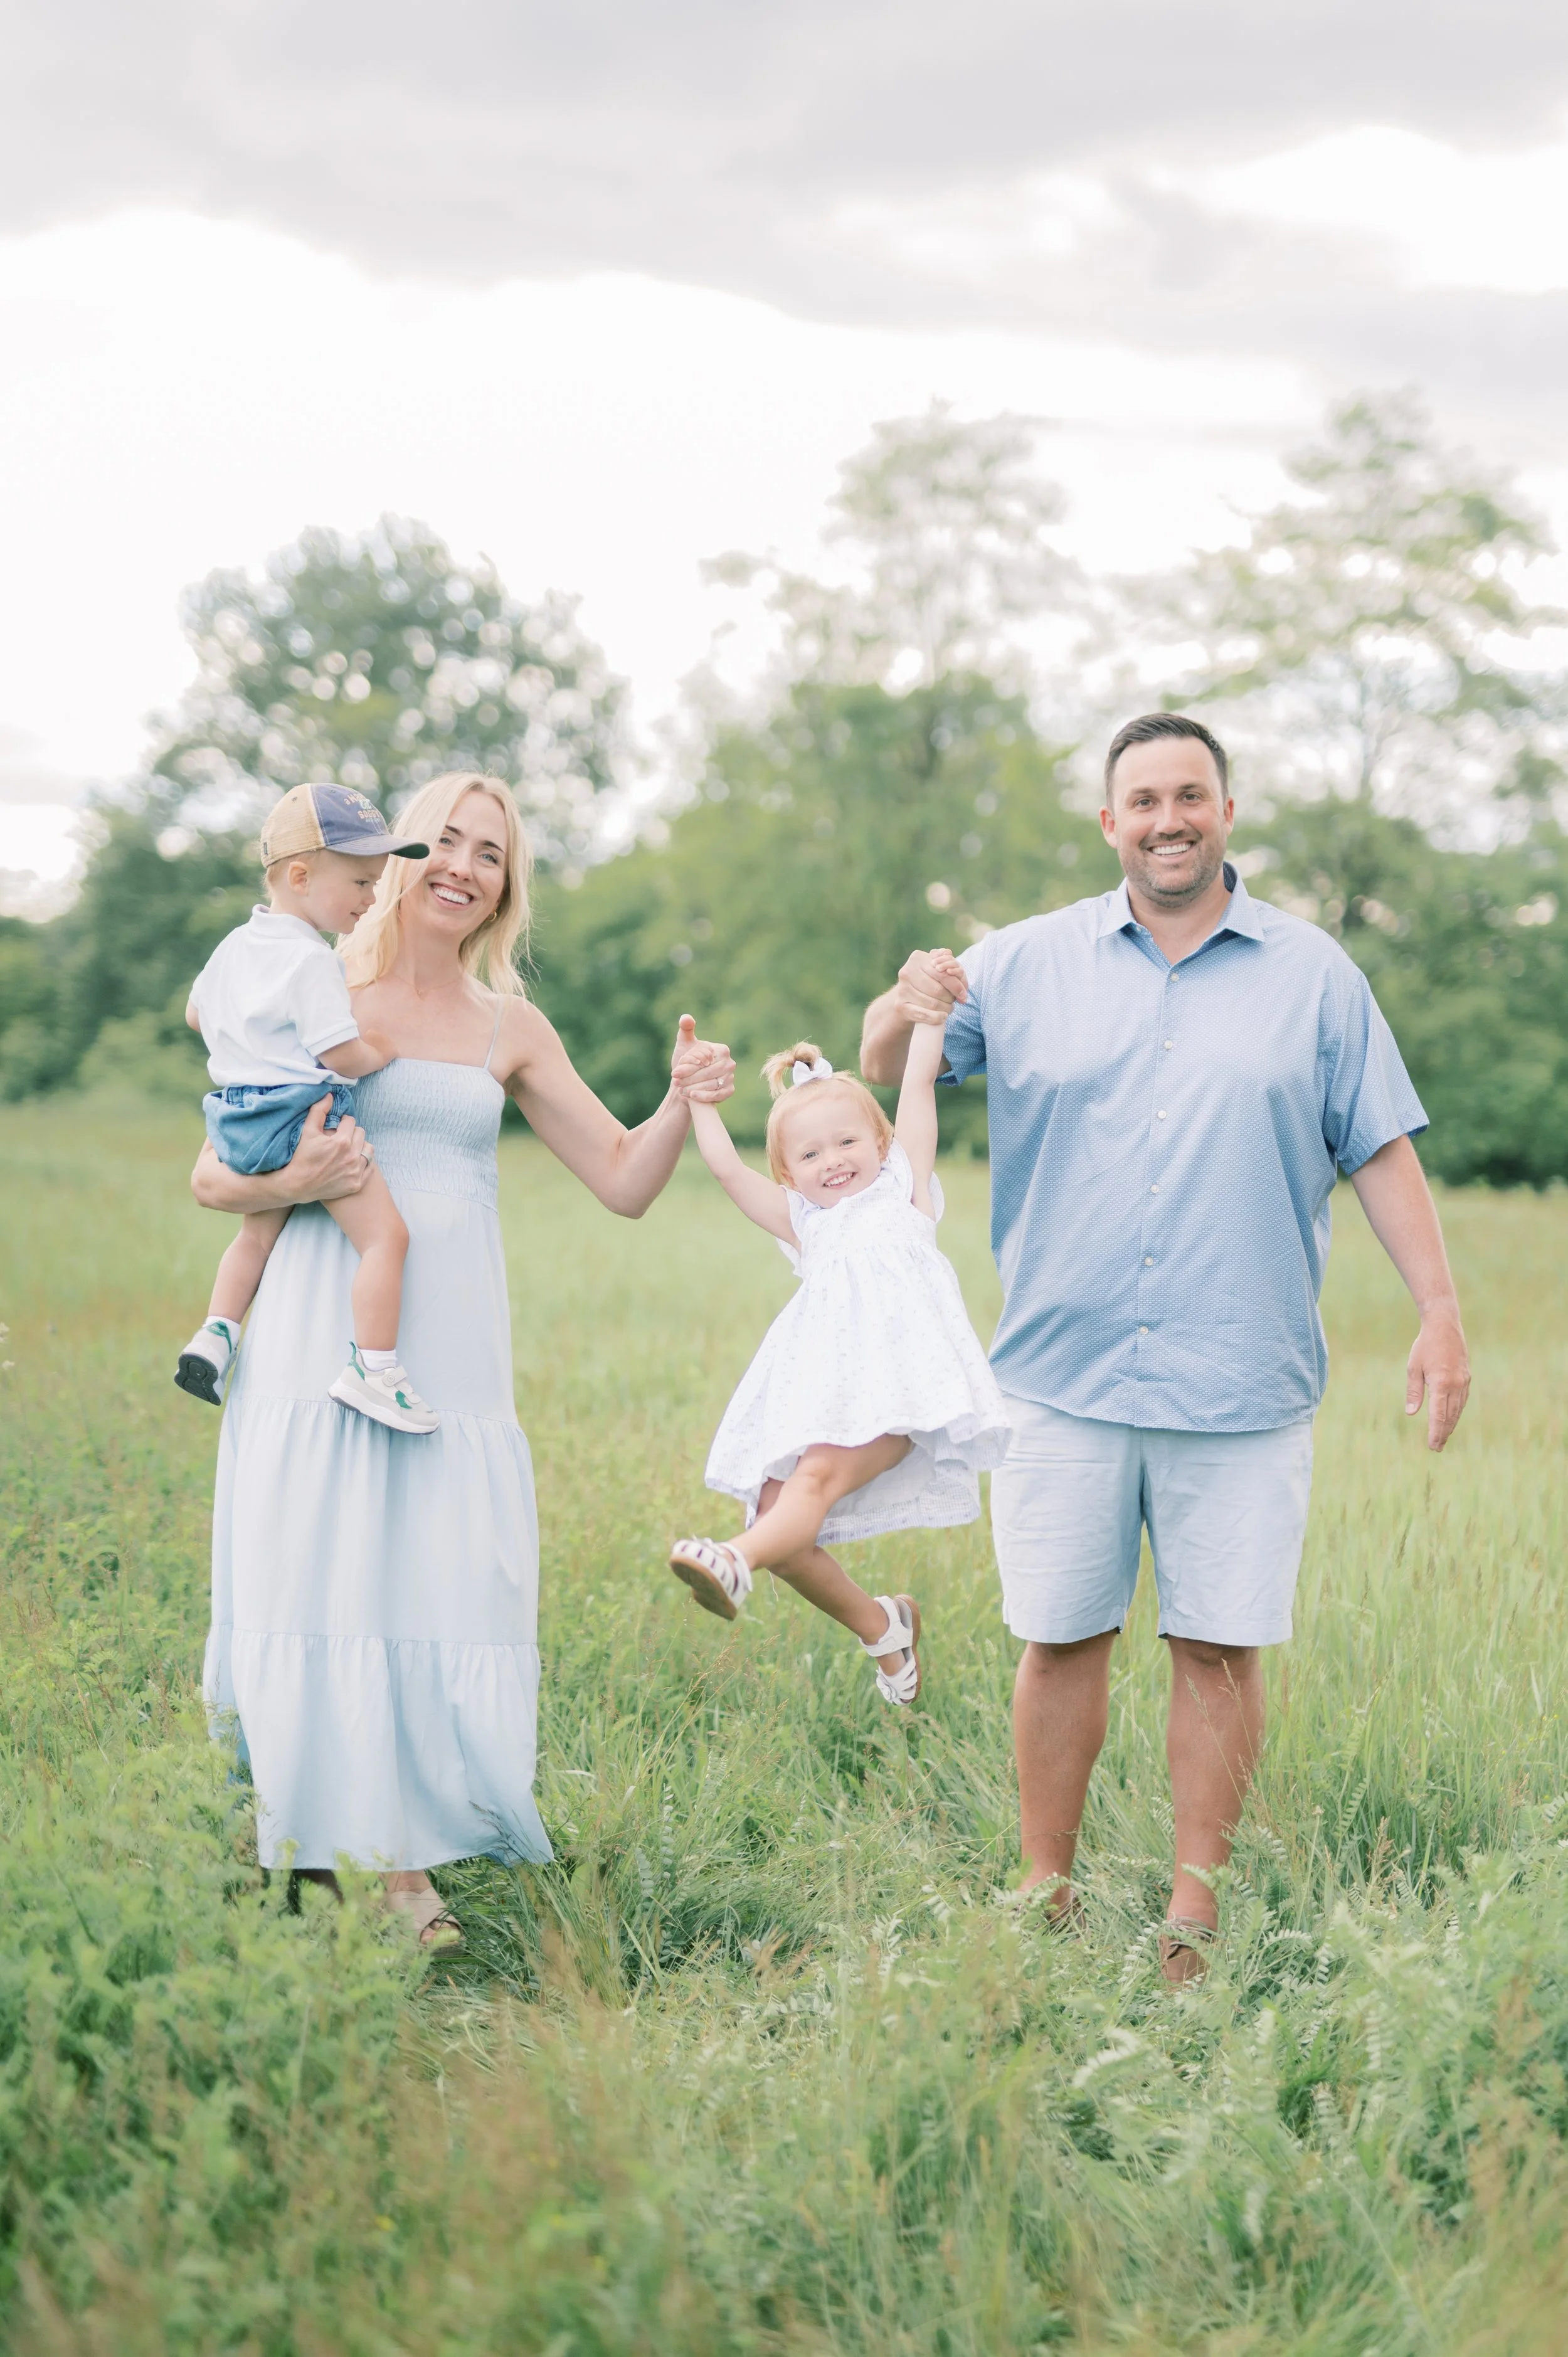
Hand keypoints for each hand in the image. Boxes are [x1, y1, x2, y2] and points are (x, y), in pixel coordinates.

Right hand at [285, 1096, 374, 1202]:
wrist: (297, 1185)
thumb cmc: (302, 1157)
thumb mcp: (308, 1131)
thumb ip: (319, 1111)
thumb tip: (329, 1095)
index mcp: (342, 1141)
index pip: (350, 1121)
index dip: (342, 1123)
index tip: (336, 1128)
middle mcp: (352, 1156)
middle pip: (361, 1133)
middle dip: (351, 1133)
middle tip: (340, 1138)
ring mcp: (356, 1171)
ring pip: (368, 1149)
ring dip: (360, 1146)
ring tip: (348, 1149)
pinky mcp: (357, 1183)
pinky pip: (370, 1167)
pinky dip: (364, 1162)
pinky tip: (352, 1162)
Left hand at [670, 1013, 735, 1104]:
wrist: (688, 1082)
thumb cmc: (687, 1062)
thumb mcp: (684, 1045)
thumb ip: (686, 1030)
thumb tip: (686, 1018)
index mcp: (722, 1049)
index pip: (704, 1060)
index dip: (688, 1066)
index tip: (674, 1072)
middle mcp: (730, 1063)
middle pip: (708, 1072)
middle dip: (690, 1078)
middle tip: (676, 1082)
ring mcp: (731, 1077)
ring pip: (712, 1084)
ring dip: (695, 1088)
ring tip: (681, 1090)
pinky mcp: (730, 1090)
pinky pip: (718, 1095)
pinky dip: (704, 1096)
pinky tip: (692, 1096)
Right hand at [894, 947, 966, 1027]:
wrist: (905, 995)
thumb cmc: (926, 980)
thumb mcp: (936, 969)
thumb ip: (951, 967)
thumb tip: (961, 981)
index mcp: (917, 958)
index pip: (943, 974)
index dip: (956, 986)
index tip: (963, 995)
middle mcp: (907, 972)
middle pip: (938, 990)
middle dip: (950, 998)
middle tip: (953, 1001)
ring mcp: (902, 989)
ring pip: (932, 1004)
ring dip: (945, 1009)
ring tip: (948, 1008)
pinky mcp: (900, 1005)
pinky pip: (923, 1014)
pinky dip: (936, 1017)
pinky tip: (942, 1017)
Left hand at [1406, 1308, 1469, 1450]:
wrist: (1445, 1327)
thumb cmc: (1425, 1347)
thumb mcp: (1414, 1368)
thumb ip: (1414, 1392)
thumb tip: (1411, 1413)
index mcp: (1441, 1383)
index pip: (1439, 1415)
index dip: (1435, 1432)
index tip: (1432, 1445)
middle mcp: (1455, 1385)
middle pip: (1450, 1417)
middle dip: (1443, 1433)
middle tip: (1437, 1448)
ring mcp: (1464, 1382)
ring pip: (1458, 1410)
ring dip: (1451, 1425)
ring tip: (1443, 1438)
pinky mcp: (1467, 1378)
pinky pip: (1462, 1400)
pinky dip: (1457, 1412)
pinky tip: (1451, 1419)